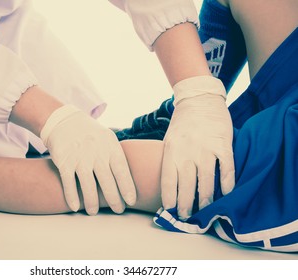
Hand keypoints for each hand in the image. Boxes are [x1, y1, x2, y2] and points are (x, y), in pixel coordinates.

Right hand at [40, 105, 136, 214]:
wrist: (64, 122)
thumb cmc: (91, 134)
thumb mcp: (107, 138)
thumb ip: (117, 156)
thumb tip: (130, 178)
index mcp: (110, 147)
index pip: (122, 170)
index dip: (127, 187)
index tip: (131, 201)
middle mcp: (96, 153)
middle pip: (107, 181)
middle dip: (113, 199)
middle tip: (118, 210)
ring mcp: (79, 158)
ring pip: (88, 186)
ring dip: (92, 202)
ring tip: (93, 212)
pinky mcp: (64, 162)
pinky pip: (69, 183)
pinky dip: (72, 197)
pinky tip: (76, 207)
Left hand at [161, 76, 234, 219]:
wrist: (199, 99)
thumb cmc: (182, 123)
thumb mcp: (169, 140)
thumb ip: (170, 159)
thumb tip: (172, 185)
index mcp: (171, 151)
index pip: (168, 180)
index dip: (169, 198)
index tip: (170, 210)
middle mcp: (187, 152)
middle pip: (187, 185)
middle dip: (186, 205)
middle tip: (187, 217)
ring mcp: (206, 148)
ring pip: (206, 181)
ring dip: (205, 199)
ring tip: (204, 210)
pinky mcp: (223, 144)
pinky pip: (226, 169)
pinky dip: (227, 183)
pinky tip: (226, 194)